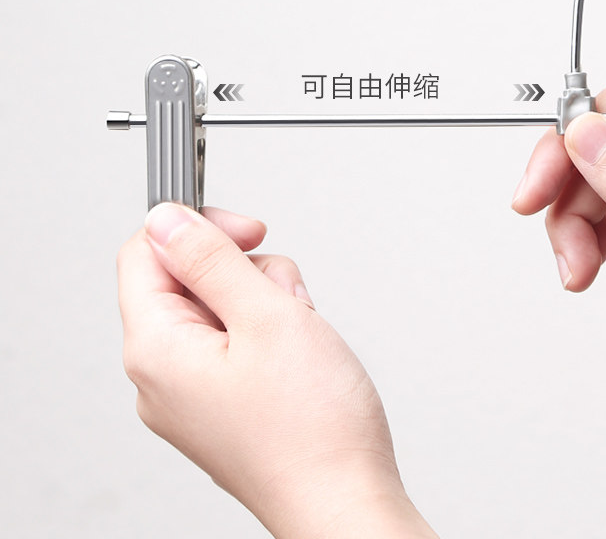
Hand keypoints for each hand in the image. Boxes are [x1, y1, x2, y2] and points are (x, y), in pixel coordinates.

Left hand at [117, 203, 437, 538]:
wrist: (344, 501)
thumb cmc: (312, 427)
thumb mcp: (265, 317)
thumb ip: (210, 259)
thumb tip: (166, 218)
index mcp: (156, 350)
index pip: (146, 253)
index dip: (198, 228)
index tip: (247, 232)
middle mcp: (162, 376)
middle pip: (189, 279)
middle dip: (246, 273)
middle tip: (283, 300)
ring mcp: (193, 393)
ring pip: (221, 306)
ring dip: (266, 302)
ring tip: (299, 335)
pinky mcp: (223, 402)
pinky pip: (237, 341)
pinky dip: (272, 332)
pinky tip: (299, 355)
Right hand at [512, 86, 605, 430]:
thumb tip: (584, 133)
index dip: (566, 153)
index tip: (532, 197)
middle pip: (603, 148)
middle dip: (571, 200)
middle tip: (568, 255)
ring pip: (602, 176)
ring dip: (578, 222)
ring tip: (583, 270)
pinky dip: (595, 230)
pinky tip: (601, 259)